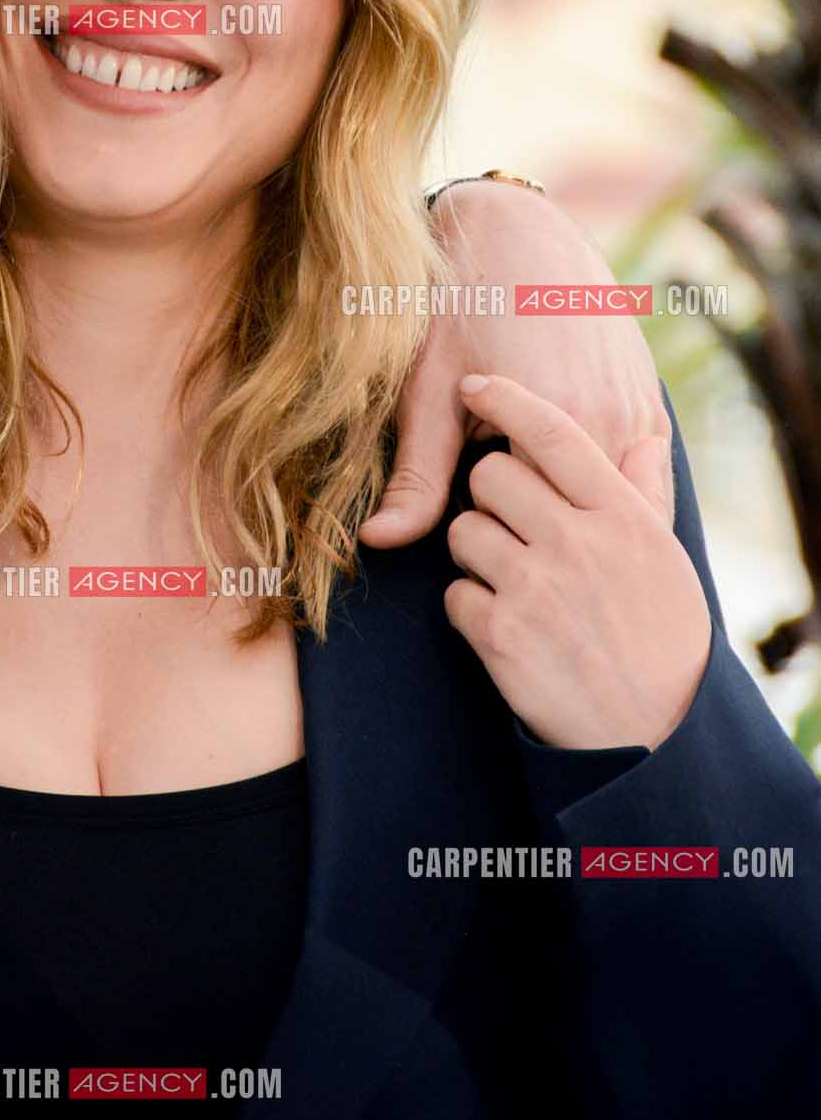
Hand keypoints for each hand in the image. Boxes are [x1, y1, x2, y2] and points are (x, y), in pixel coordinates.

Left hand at [360, 181, 670, 548]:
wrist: (516, 231)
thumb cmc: (461, 307)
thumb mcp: (430, 392)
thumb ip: (416, 475)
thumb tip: (376, 542)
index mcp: (561, 426)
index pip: (535, 530)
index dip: (497, 529)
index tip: (471, 506)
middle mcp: (615, 423)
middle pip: (582, 523)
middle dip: (541, 526)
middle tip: (498, 494)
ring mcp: (643, 412)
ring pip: (616, 505)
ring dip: (578, 512)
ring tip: (530, 485)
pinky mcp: (653, 403)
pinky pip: (640, 476)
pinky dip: (607, 492)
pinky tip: (568, 480)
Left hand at [442, 374, 711, 750]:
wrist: (655, 736)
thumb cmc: (664, 638)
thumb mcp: (663, 559)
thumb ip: (637, 495)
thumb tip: (642, 439)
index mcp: (621, 516)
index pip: (552, 432)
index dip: (506, 399)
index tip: (475, 383)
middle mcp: (577, 543)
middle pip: (491, 475)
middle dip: (489, 496)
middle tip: (511, 526)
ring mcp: (535, 588)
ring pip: (463, 530)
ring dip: (475, 553)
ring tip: (512, 581)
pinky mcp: (501, 636)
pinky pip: (455, 594)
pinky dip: (470, 610)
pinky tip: (505, 628)